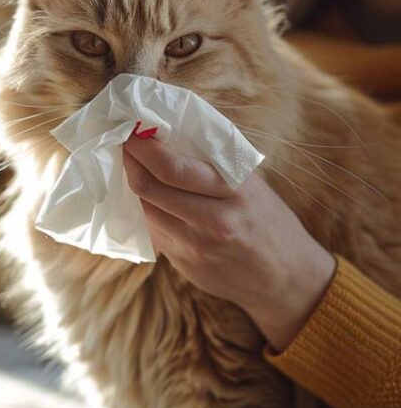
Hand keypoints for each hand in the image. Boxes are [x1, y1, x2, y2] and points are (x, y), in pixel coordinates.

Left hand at [122, 135, 336, 351]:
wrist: (286, 279)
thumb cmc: (267, 221)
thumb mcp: (251, 186)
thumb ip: (213, 164)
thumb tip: (166, 133)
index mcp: (235, 191)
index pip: (173, 167)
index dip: (143, 147)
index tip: (132, 128)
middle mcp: (214, 220)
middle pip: (149, 187)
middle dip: (129, 160)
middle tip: (121, 142)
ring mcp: (196, 245)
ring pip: (144, 208)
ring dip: (131, 184)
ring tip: (130, 164)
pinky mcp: (183, 263)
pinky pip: (151, 230)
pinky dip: (144, 209)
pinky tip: (144, 196)